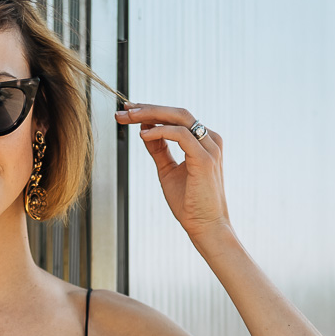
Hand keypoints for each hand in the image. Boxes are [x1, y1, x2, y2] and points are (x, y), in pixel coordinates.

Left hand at [116, 103, 228, 244]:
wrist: (205, 227)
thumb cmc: (189, 203)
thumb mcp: (167, 170)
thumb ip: (159, 150)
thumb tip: (145, 130)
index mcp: (203, 142)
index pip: (176, 118)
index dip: (151, 112)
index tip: (128, 112)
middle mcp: (210, 140)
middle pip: (177, 113)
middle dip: (148, 109)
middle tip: (124, 111)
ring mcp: (210, 148)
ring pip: (179, 117)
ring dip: (151, 114)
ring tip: (129, 117)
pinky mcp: (205, 159)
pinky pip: (181, 135)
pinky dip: (161, 132)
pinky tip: (143, 135)